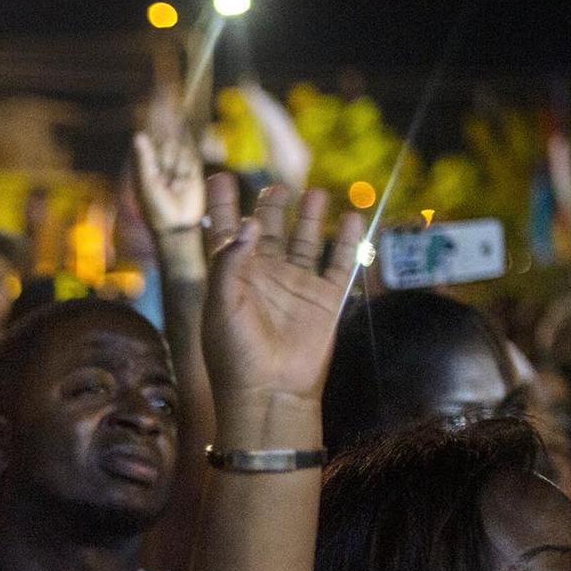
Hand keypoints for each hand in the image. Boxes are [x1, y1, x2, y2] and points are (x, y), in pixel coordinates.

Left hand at [132, 99, 206, 234]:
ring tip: (174, 185)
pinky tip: (185, 150)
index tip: (159, 89)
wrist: (177, 224)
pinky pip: (192, 150)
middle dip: (168, 144)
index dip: (155, 110)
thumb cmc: (156, 207)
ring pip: (180, 146)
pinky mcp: (193, 165)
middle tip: (168, 172)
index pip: (152, 129)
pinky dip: (190, 147)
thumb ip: (145, 159)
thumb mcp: (147, 183)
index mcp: (147, 157)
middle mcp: (162, 155)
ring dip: (177, 164)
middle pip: (167, 134)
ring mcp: (178, 158)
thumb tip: (138, 135)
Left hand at [200, 173, 362, 410]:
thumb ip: (230, 261)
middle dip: (271, 206)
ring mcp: (295, 287)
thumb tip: (251, 222)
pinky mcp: (324, 300)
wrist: (270, 394)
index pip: (226, 232)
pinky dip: (347, 241)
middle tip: (276, 187)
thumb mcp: (220, 305)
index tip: (220, 176)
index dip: (223, 205)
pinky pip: (339, 264)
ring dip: (308, 217)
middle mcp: (264, 277)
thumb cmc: (236, 354)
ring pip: (304, 241)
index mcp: (232, 277)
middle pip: (269, 230)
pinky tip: (351, 218)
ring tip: (312, 192)